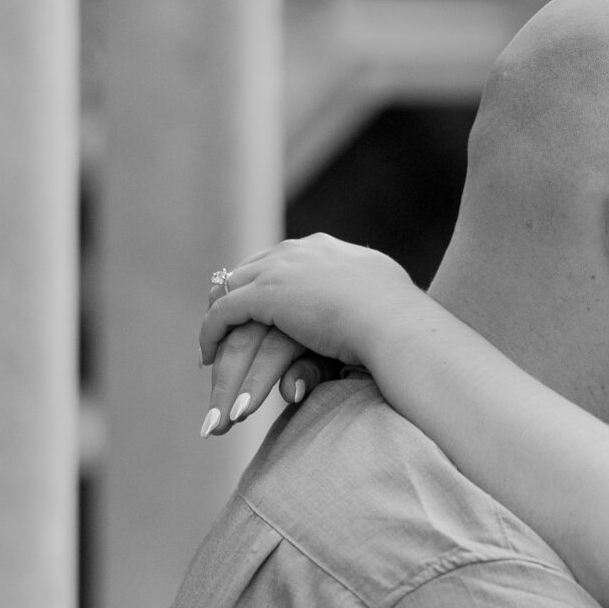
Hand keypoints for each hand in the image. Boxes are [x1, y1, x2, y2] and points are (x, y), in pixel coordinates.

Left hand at [198, 238, 416, 436]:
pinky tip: (206, 358)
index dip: (263, 283)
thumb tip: (365, 309)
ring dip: (217, 320)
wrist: (396, 324)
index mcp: (326, 249)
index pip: (280, 259)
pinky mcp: (266, 294)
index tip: (256, 308)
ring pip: (230, 291)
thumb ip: (364, 297)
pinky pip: (223, 312)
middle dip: (231, 296)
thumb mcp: (382, 298)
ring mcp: (280, 268)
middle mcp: (298, 250)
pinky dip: (210, 334)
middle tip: (219, 325)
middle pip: (249, 269)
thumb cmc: (402, 322)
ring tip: (209, 345)